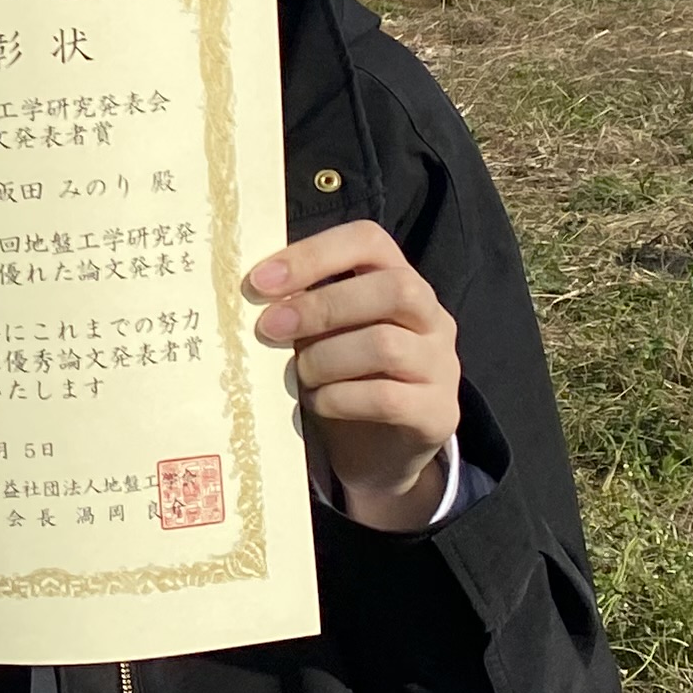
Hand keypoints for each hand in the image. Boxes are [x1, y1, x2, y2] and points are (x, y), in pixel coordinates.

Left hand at [248, 221, 460, 533]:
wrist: (380, 451)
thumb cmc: (343, 378)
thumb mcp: (322, 335)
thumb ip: (301, 309)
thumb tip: (251, 297)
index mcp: (399, 280)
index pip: (369, 241)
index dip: (314, 254)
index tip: (260, 282)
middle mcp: (431, 317)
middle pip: (392, 289)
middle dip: (321, 307)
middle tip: (268, 329)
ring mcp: (441, 365)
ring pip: (386, 345)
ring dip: (326, 359)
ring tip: (298, 374)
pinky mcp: (438, 412)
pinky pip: (386, 398)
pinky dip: (339, 398)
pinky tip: (317, 402)